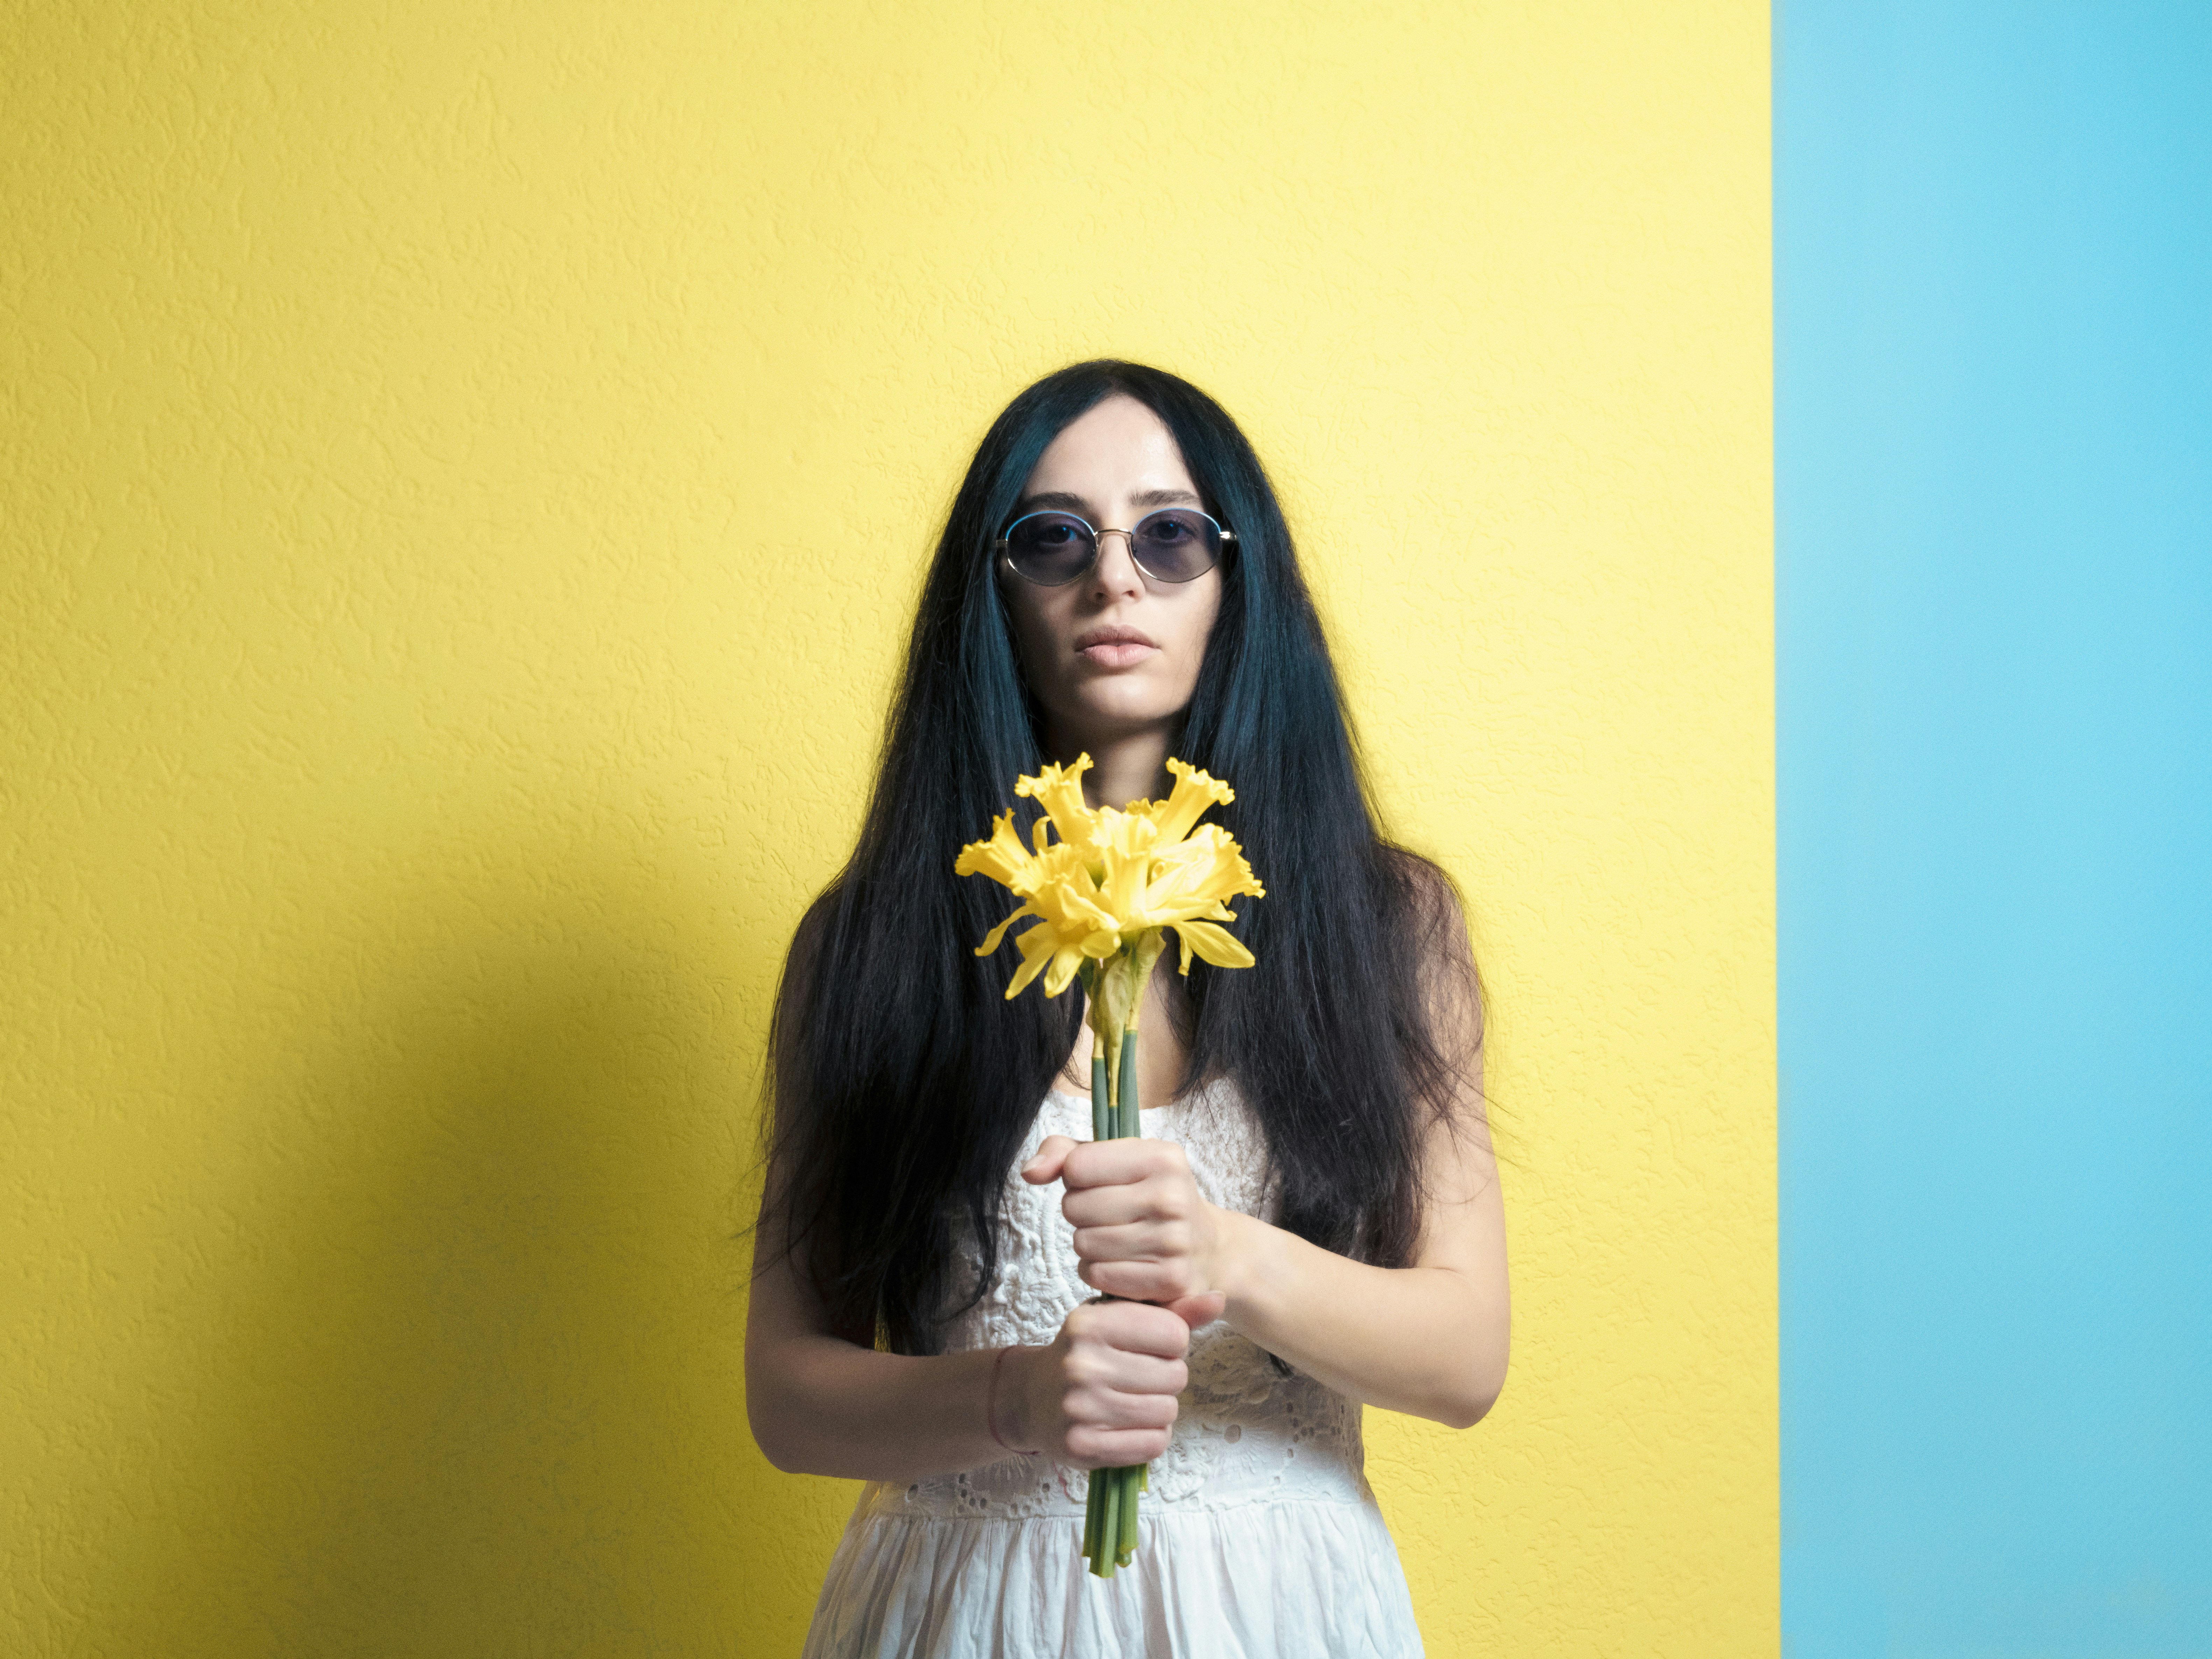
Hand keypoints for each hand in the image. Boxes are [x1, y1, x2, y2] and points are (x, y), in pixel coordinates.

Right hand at [1008, 1299, 1208, 1468]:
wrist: (1032, 1397)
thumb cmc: (1087, 1353)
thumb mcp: (1120, 1320)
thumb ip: (1172, 1312)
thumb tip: (1218, 1299)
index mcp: (1091, 1323)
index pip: (1175, 1333)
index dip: (1172, 1343)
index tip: (1149, 1347)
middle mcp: (1082, 1364)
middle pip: (1175, 1376)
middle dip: (1167, 1378)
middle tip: (1140, 1377)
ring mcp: (1080, 1408)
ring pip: (1166, 1412)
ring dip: (1160, 1409)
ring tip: (1134, 1400)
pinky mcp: (1082, 1446)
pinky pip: (1152, 1445)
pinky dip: (1149, 1438)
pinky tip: (1127, 1426)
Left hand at [1023, 1136, 1232, 1326]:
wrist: (1210, 1248)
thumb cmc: (1152, 1197)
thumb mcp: (1118, 1161)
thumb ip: (1065, 1153)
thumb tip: (1030, 1173)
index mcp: (1162, 1157)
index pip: (1076, 1166)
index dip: (1077, 1177)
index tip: (1102, 1183)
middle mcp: (1171, 1196)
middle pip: (1074, 1207)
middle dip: (1082, 1213)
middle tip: (1113, 1215)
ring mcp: (1173, 1241)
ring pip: (1083, 1243)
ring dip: (1090, 1244)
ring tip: (1119, 1238)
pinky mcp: (1169, 1281)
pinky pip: (1098, 1275)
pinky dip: (1100, 1271)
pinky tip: (1124, 1263)